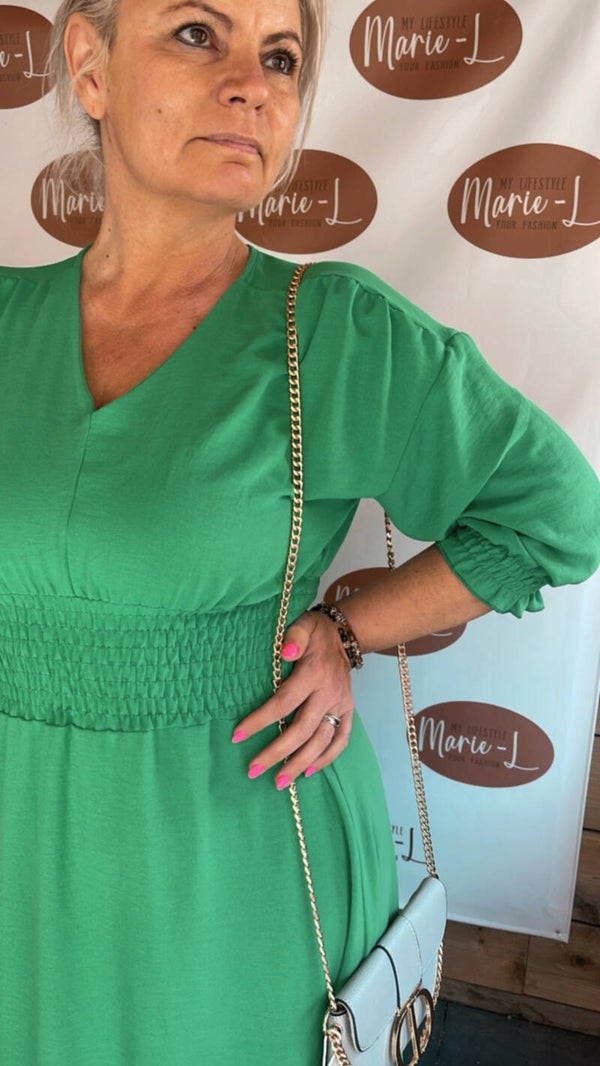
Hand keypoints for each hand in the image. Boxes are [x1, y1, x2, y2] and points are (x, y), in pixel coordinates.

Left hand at [231, 611, 354, 789]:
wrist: (344, 635)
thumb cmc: (314, 633)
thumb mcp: (302, 625)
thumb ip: (293, 638)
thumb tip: (284, 654)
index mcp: (313, 673)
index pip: (284, 702)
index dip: (260, 720)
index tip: (237, 736)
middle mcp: (329, 692)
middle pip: (302, 729)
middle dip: (277, 752)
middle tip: (254, 770)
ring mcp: (341, 704)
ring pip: (321, 741)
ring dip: (300, 763)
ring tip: (279, 782)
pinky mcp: (349, 711)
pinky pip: (341, 740)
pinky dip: (326, 759)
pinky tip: (308, 772)